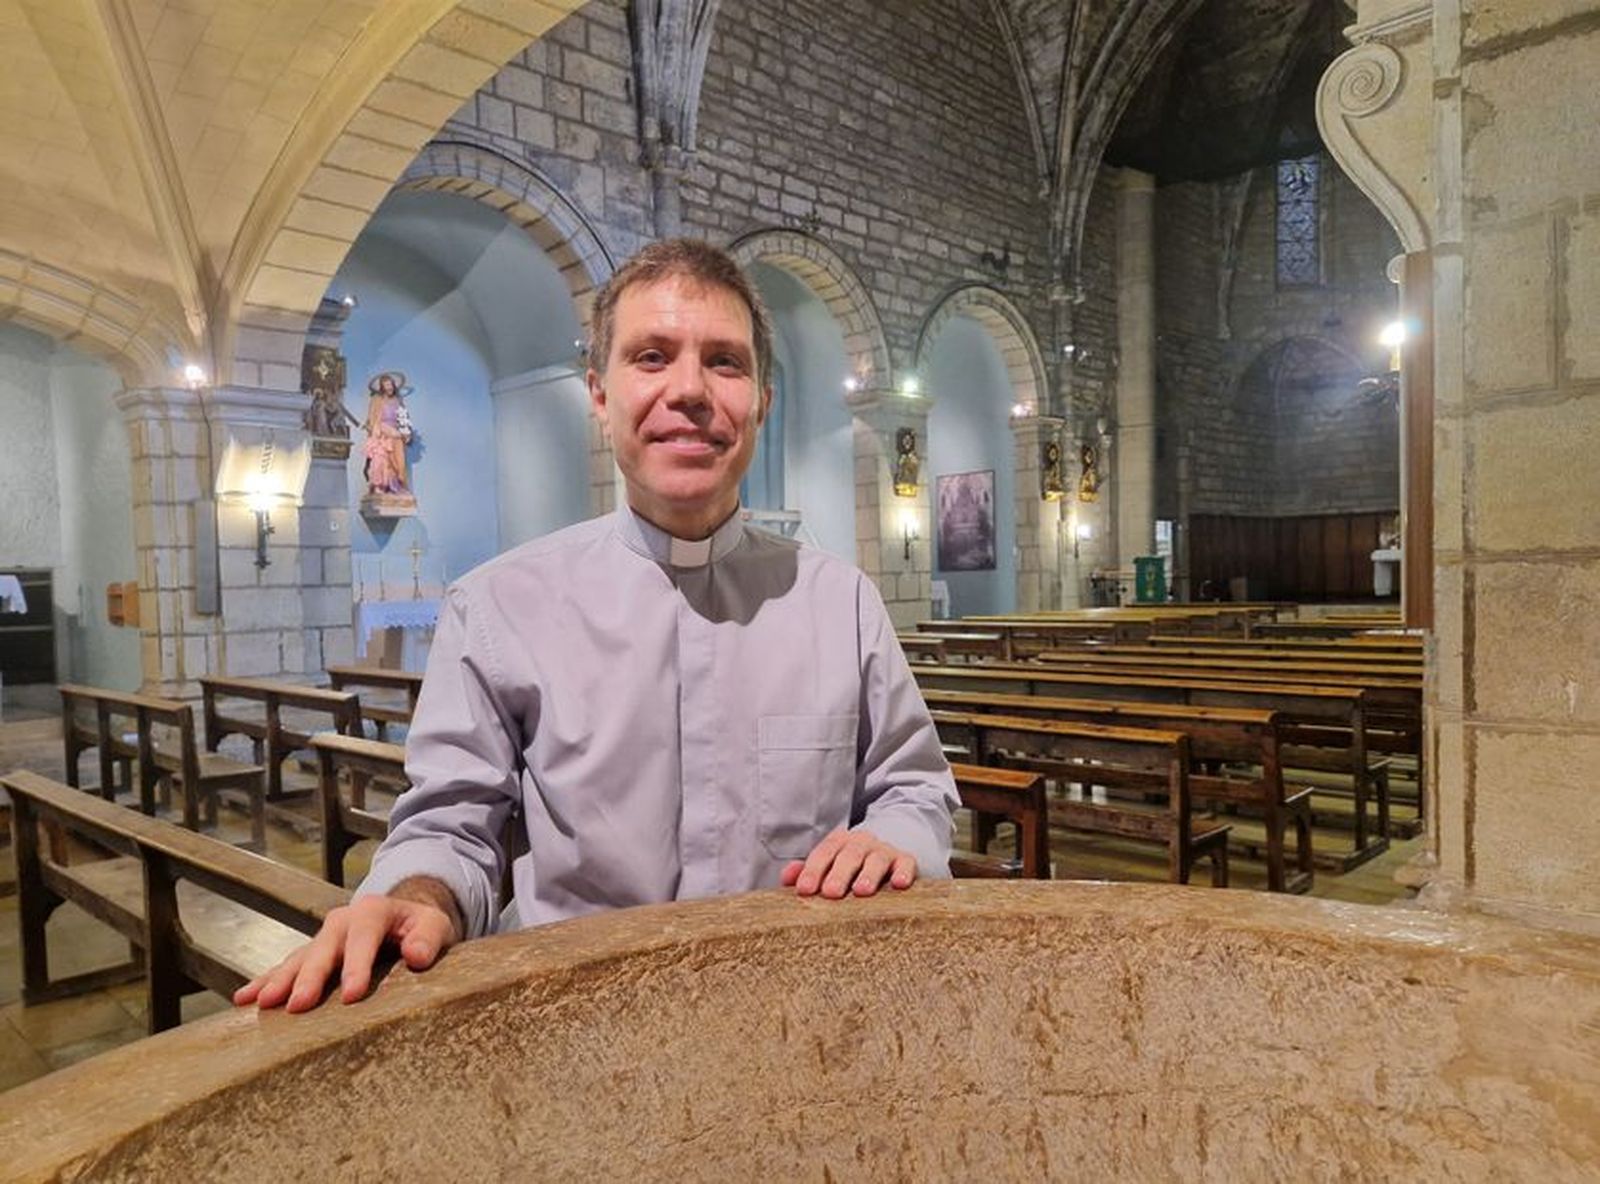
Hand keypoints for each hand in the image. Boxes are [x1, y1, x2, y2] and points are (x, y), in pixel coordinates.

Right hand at [233, 886, 459, 1012]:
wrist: (405, 917)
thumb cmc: (421, 927)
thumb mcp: (435, 926)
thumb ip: (429, 937)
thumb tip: (417, 956)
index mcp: (373, 911)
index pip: (363, 936)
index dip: (357, 965)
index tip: (352, 995)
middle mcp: (342, 921)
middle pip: (323, 948)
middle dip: (309, 977)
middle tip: (296, 1005)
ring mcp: (323, 939)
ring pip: (298, 958)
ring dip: (279, 980)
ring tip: (263, 1004)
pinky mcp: (311, 955)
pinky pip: (285, 967)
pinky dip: (265, 981)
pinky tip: (245, 999)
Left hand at [781, 827, 916, 899]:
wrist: (885, 855)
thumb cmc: (849, 868)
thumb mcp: (828, 866)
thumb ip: (806, 872)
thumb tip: (786, 878)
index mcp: (838, 842)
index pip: (823, 853)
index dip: (813, 870)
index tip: (804, 890)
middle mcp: (861, 843)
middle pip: (849, 855)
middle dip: (839, 874)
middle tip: (830, 892)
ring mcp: (884, 851)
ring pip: (876, 859)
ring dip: (869, 874)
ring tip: (861, 891)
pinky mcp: (905, 861)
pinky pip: (906, 863)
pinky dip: (903, 872)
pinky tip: (899, 884)